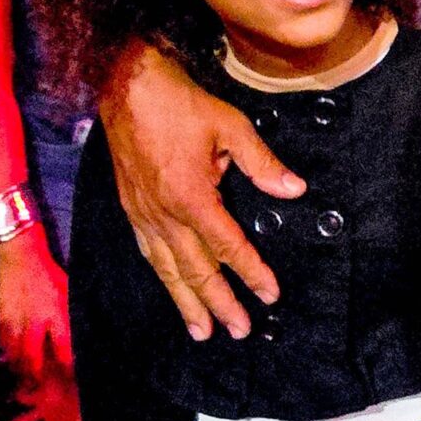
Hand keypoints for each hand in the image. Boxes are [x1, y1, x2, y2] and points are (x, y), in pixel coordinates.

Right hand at [0, 224, 75, 420]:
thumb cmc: (47, 274)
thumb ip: (70, 316)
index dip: (68, 372)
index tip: (72, 383)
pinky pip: (3, 344)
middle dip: (36, 381)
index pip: (64, 353)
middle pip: (33, 363)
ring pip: (15, 357)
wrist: (17, 256)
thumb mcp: (66, 294)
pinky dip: (8, 354)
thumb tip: (81, 335)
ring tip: (25, 384)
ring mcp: (13, 325)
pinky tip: (12, 359)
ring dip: (21, 371)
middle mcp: (33, 325)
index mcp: (55, 318)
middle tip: (39, 393)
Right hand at [101, 42, 304, 340]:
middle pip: (196, 270)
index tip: (269, 295)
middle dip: (219, 303)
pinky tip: (172, 289)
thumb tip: (294, 189)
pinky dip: (163, 277)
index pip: (228, 246)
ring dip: (187, 303)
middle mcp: (165, 214)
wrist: (126, 88)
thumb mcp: (231, 126)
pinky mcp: (132, 209)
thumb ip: (262, 163)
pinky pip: (149, 253)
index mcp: (192, 196)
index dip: (251, 272)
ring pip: (168, 269)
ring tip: (202, 332)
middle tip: (239, 330)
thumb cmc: (178, 104)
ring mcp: (145, 214)